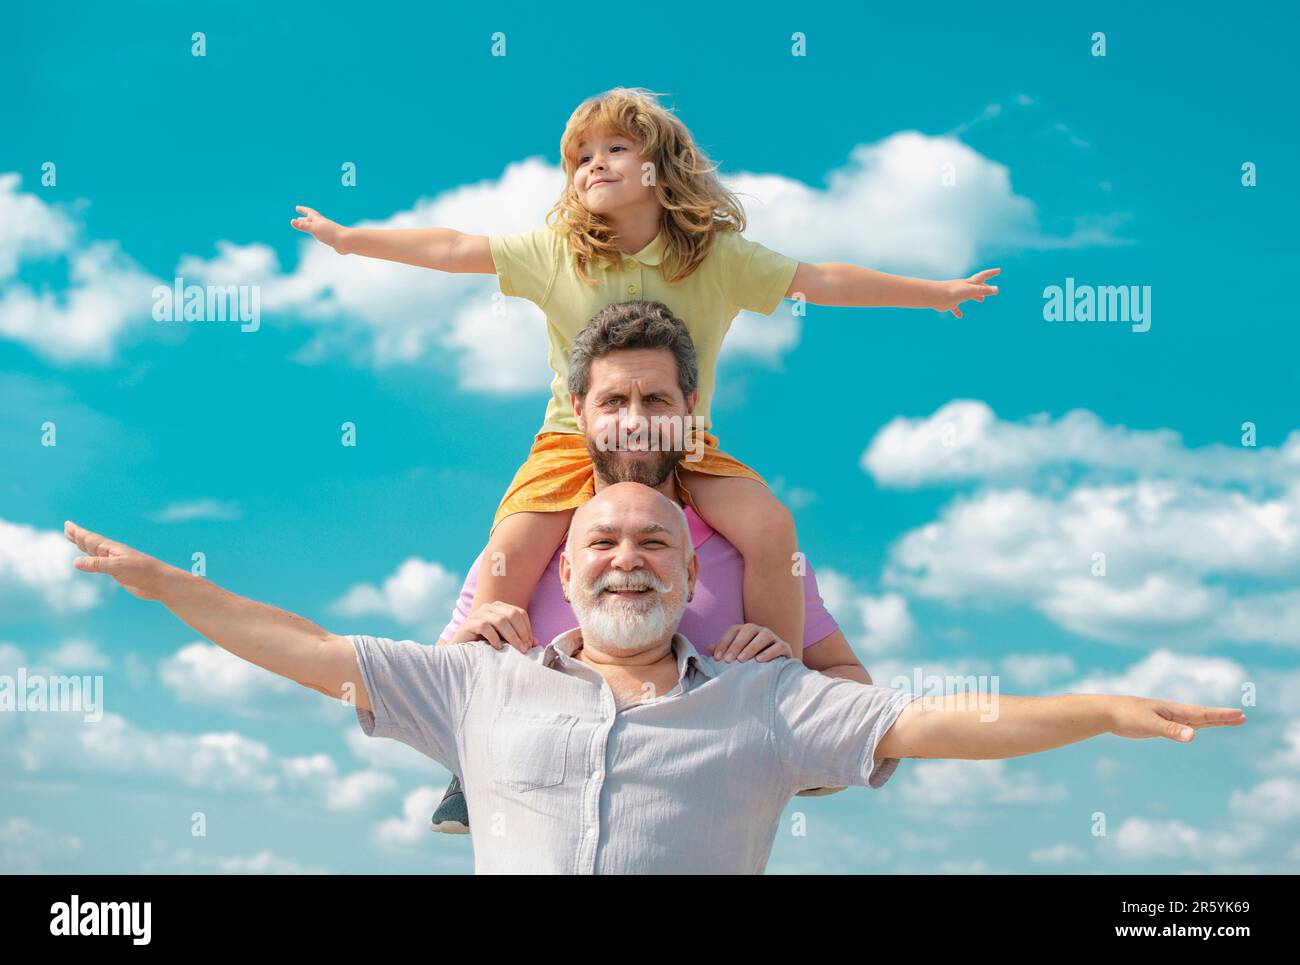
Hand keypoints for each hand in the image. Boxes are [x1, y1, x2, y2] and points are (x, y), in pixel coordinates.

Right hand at [64, 520, 179, 600]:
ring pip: (94, 552)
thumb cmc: (142, 571)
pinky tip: (90, 561)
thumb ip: (97, 564)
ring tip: (75, 539)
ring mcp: (115, 562)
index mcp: (112, 548)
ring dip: (84, 545)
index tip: (67, 524)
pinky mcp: (118, 572)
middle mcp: (112, 553)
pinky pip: (100, 563)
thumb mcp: (118, 567)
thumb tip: (75, 562)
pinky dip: (91, 560)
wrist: (159, 582)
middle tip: (67, 527)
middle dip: (78, 535)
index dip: (78, 533)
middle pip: (91, 542)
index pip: (90, 539)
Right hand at [290, 205, 348, 252]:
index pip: (309, 212)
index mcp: (319, 220)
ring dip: (310, 226)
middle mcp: (323, 224)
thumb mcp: (314, 229)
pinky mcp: (331, 238)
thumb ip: (303, 226)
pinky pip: (322, 234)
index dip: (303, 210)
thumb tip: (292, 221)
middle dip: (304, 219)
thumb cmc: (331, 234)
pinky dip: (317, 233)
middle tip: (298, 218)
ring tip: (305, 227)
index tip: (297, 207)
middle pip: (312, 220)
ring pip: (316, 227)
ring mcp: (327, 231)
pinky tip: (318, 236)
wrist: (346, 241)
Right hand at [451, 602, 538, 652]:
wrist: (460, 650)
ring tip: (517, 650)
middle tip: (525, 648)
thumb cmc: (484, 644)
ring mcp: (478, 613)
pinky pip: (485, 626)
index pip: (519, 613)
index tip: (530, 644)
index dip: (527, 628)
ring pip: (500, 620)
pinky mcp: (469, 623)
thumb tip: (537, 642)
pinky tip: (498, 647)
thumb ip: (519, 639)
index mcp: (500, 608)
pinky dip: (494, 637)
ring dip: (512, 636)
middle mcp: (490, 607)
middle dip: (522, 632)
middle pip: (512, 614)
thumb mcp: (504, 641)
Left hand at [712, 623, 792, 662]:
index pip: (733, 631)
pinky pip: (778, 646)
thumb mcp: (737, 657)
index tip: (717, 658)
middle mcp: (759, 630)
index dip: (724, 642)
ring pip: (764, 636)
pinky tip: (760, 660)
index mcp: (746, 631)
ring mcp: (773, 637)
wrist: (777, 670)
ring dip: (752, 647)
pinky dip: (770, 652)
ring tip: (742, 660)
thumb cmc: (751, 663)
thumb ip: (725, 652)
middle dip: (736, 645)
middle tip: (728, 660)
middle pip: (748, 630)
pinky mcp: (784, 647)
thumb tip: (709, 649)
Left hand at [933, 268, 999, 317]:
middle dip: (985, 286)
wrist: (935, 296)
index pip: (983, 276)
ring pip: (968, 295)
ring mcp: (957, 294)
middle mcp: (964, 287)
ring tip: (981, 300)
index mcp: (969, 283)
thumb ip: (984, 291)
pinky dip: (958, 311)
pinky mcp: (950, 302)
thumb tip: (997, 290)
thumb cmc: (953, 292)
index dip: (991, 273)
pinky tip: (960, 316)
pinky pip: (956, 307)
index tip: (999, 270)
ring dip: (975, 297)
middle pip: (977, 286)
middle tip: (991, 289)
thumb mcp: (971, 291)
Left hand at [1107, 696, 1244, 742]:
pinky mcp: (1158, 723)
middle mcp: (1173, 712)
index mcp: (1174, 711)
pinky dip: (1193, 725)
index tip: (1240, 715)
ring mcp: (1166, 717)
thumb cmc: (1128, 716)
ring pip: (1193, 719)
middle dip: (1222, 717)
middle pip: (1203, 715)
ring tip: (1225, 720)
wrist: (1107, 712)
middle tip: (1241, 717)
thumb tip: (1194, 735)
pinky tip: (1194, 727)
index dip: (1222, 716)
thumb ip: (1172, 730)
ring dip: (1210, 720)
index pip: (1204, 714)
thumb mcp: (1150, 725)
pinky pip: (1181, 724)